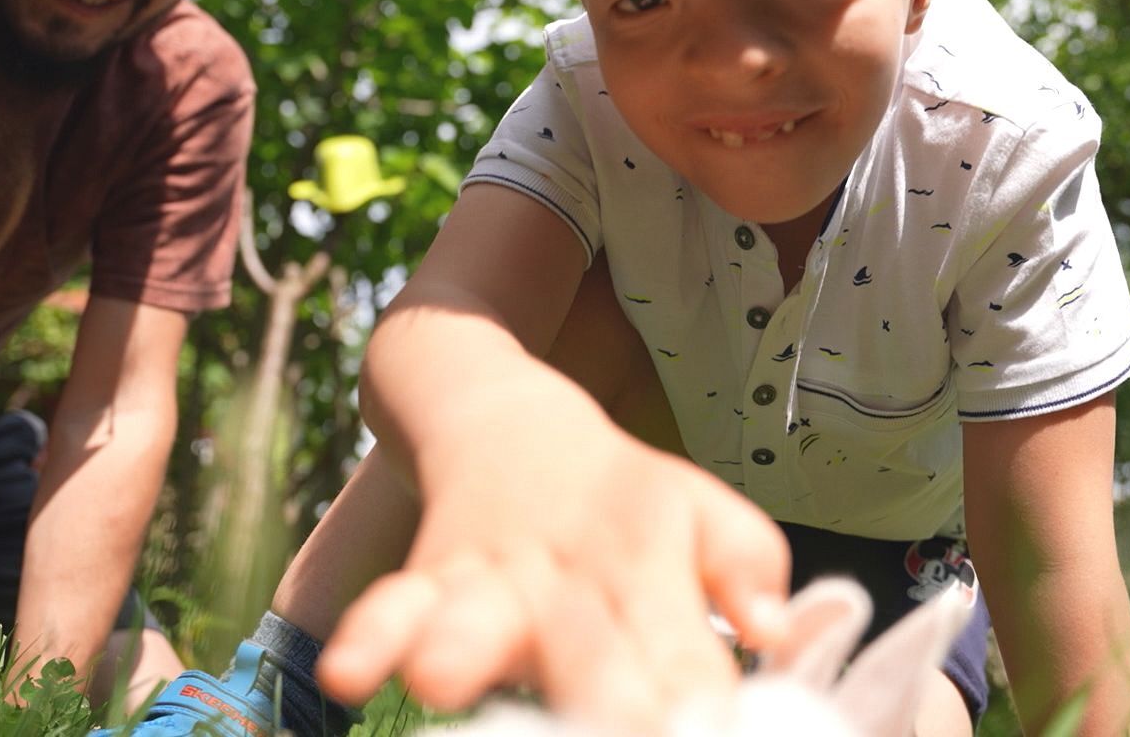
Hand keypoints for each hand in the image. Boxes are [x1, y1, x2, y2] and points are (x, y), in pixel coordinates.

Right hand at [317, 401, 789, 728]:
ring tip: (445, 680)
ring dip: (467, 653)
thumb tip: (779, 630)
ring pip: (478, 620)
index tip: (706, 735)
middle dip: (598, 707)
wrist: (507, 424)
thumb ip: (747, 563)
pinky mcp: (427, 582)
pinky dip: (370, 638)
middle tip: (618, 730)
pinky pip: (390, 608)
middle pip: (587, 657)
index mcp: (653, 570)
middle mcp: (574, 581)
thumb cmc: (620, 495)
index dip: (697, 712)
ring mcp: (494, 582)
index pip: (688, 666)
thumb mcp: (698, 509)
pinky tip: (351, 673)